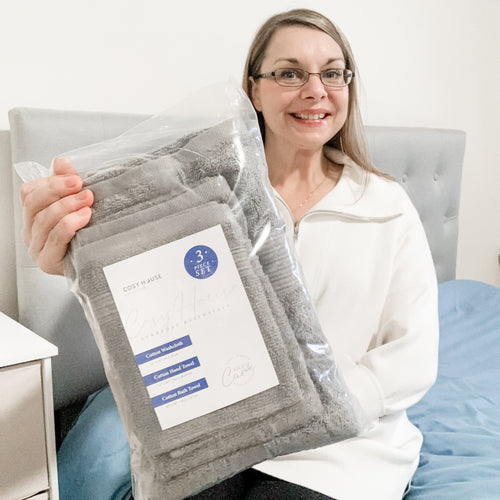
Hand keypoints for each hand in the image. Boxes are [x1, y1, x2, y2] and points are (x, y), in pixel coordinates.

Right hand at [20, 158, 93, 275]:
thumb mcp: (80, 205)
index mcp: (34, 216)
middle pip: (33, 204)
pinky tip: (84, 216)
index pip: (29, 193)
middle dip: (58, 190)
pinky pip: (55, 238)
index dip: (50, 182)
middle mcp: (32, 232)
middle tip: (80, 185)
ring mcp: (38, 248)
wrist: (102, 265)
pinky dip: (69, 224)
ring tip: (87, 199)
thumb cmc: (89, 234)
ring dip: (67, 206)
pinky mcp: (49, 262)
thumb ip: (68, 183)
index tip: (74, 177)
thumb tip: (61, 162)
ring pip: (44, 221)